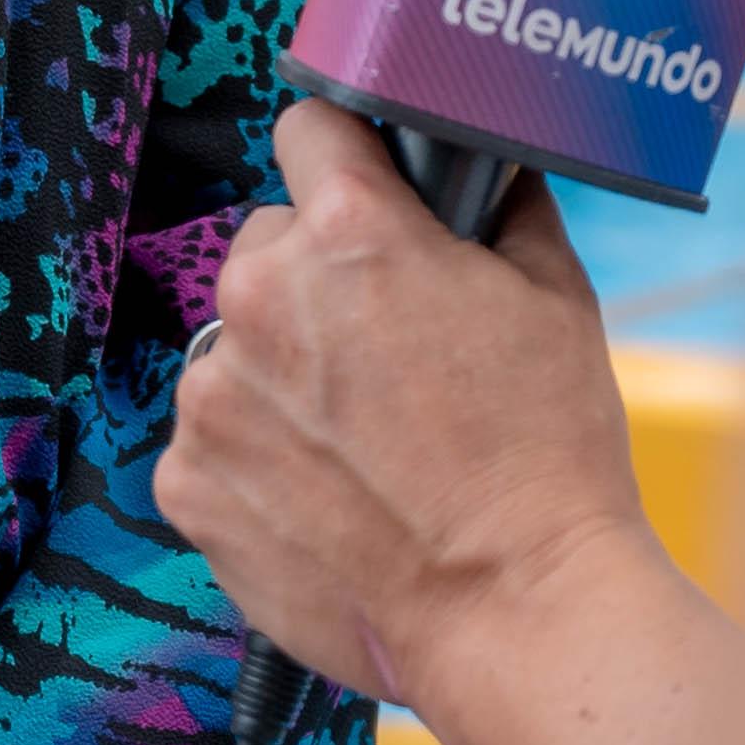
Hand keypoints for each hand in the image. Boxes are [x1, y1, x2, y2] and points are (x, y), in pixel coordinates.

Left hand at [163, 105, 723, 744]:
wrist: (517, 614)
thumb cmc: (547, 459)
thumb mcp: (557, 298)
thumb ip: (503, 208)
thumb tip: (483, 163)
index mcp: (351, 234)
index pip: (312, 131)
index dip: (348, 161)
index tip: (363, 194)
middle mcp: (261, 298)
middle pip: (269, 248)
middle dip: (318, 283)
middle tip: (387, 355)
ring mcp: (214, 395)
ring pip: (237, 348)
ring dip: (283, 376)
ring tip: (366, 444)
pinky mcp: (187, 481)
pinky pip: (213, 438)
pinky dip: (256, 460)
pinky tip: (327, 495)